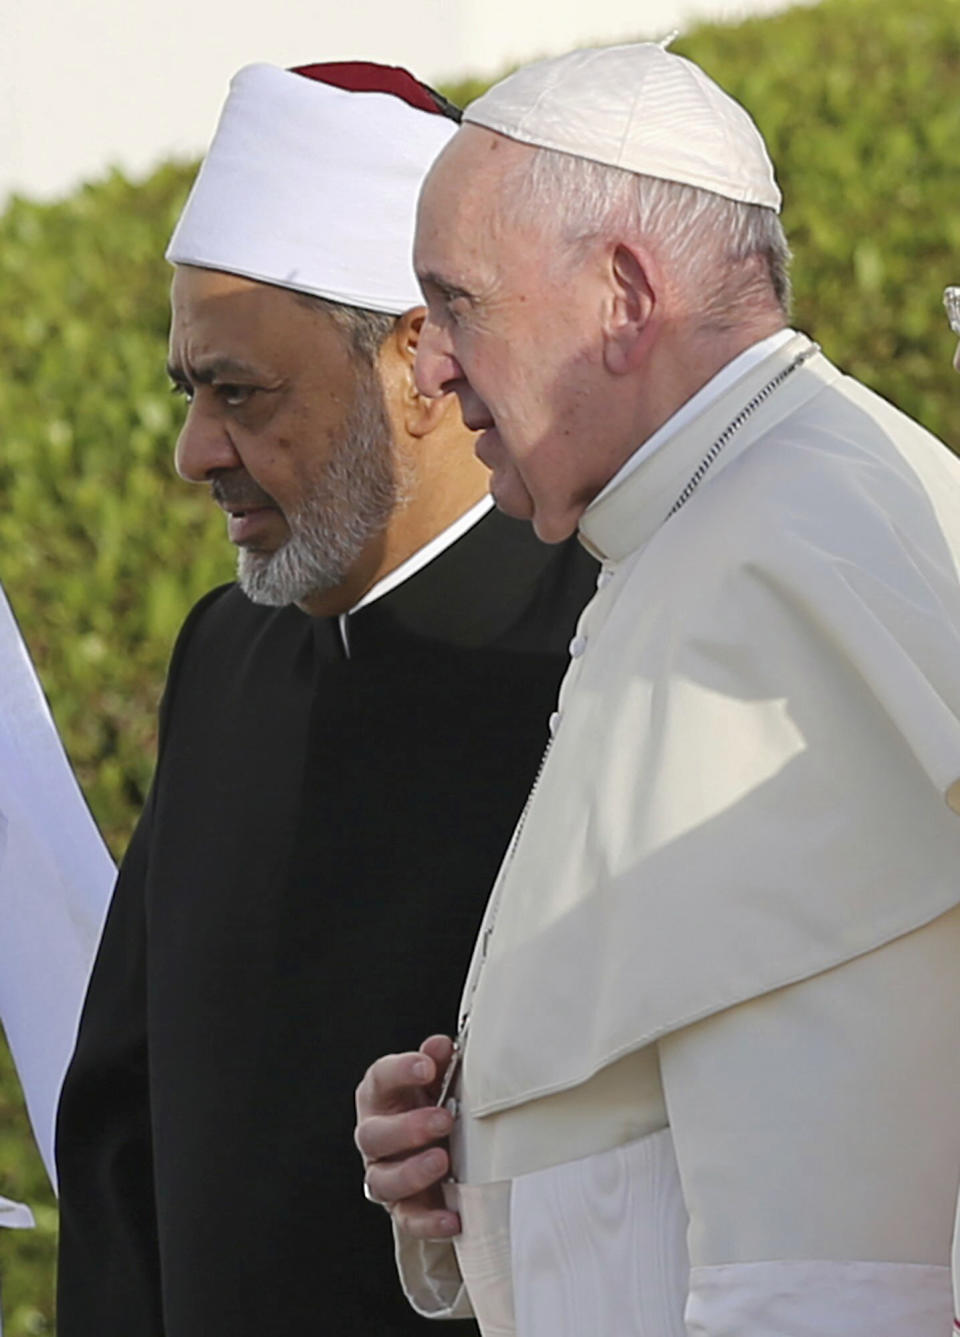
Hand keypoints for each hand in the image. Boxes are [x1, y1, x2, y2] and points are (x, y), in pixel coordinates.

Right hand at [355, 1033, 460, 1239]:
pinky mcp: (403, 1208)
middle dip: (408, 1128)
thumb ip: (439, 1063)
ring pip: (382, 1180)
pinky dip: (429, 1221)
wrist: (443, 1148)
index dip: (400, 1071)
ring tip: (443, 1160)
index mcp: (381, 1098)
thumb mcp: (440, 1081)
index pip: (379, 1079)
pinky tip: (453, 1217)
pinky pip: (408, 1219)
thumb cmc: (437, 1105)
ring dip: (412, 1172)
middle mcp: (375, 1137)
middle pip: (374, 1135)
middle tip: (443, 1119)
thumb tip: (440, 1046)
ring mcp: (384, 1174)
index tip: (427, 1066)